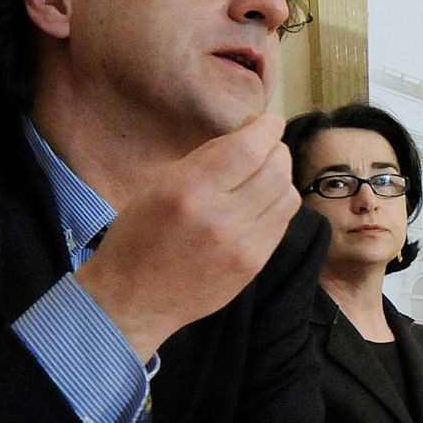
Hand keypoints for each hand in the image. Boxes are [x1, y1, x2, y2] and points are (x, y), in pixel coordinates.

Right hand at [76, 111, 300, 360]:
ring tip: (265, 173)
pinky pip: (282, 223)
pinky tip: (261, 202)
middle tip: (267, 145)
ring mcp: (243, 246)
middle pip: (276, 169)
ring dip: (282, 177)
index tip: (269, 122)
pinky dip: (277, 204)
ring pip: (288, 196)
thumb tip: (247, 133)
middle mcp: (221, 218)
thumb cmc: (139, 236)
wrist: (134, 300)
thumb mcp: (159, 185)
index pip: (248, 149)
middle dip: (277, 149)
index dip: (266, 129)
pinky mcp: (254, 265)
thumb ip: (205, 159)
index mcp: (190, 191)